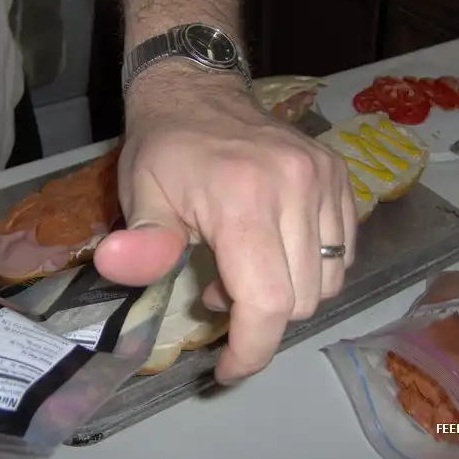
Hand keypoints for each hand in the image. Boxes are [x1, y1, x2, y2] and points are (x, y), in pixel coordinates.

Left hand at [94, 68, 357, 384]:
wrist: (198, 90)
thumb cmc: (164, 148)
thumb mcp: (142, 195)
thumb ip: (143, 241)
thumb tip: (116, 268)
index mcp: (242, 200)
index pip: (267, 302)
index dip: (252, 350)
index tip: (229, 369)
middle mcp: (295, 188)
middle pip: (301, 300)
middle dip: (259, 319)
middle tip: (219, 289)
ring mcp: (324, 179)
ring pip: (328, 282)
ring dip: (287, 295)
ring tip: (245, 267)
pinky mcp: (339, 175)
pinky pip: (341, 251)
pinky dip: (312, 269)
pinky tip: (276, 249)